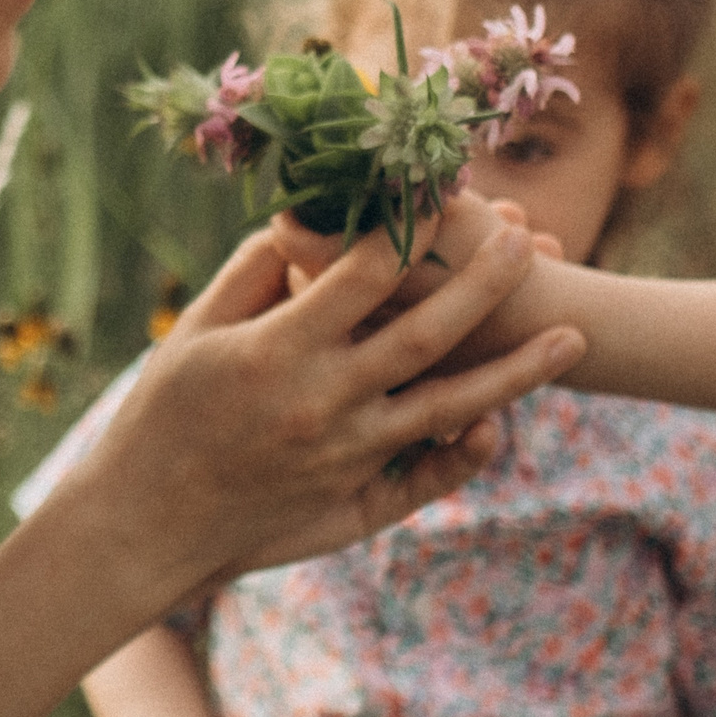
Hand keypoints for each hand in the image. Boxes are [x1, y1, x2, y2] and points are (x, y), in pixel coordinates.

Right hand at [62, 216, 582, 603]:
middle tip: (530, 242)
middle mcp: (323, 403)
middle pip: (427, 332)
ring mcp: (346, 457)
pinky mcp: (354, 504)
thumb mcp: (194, 334)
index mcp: (279, 351)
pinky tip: (502, 423)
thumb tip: (306, 219)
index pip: (365, 273)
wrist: (142, 528)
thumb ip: (253, 274)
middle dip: (485, 282)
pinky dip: (469, 452)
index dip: (411, 226)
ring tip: (573, 337)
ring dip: (516, 371)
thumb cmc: (161, 418)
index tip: (445, 188)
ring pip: (449, 405)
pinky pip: (427, 477)